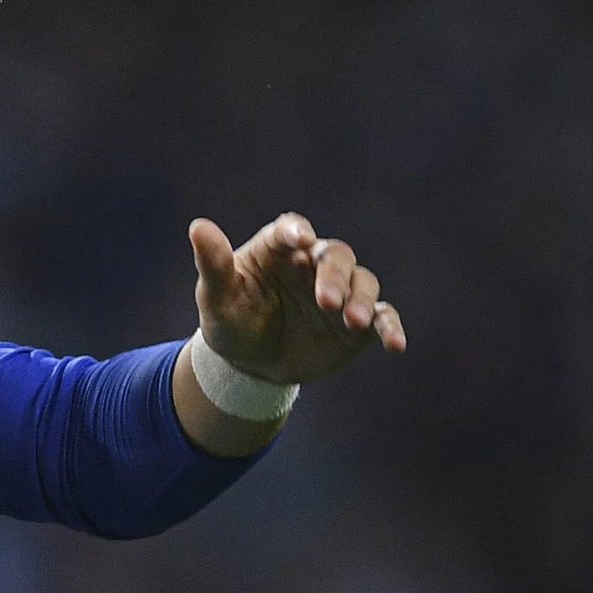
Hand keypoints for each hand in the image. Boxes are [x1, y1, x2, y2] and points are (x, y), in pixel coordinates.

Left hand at [187, 212, 406, 384]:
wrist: (250, 366)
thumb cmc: (230, 321)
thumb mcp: (216, 298)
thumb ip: (212, 264)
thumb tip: (198, 227)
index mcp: (277, 249)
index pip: (290, 229)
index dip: (296, 231)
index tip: (300, 239)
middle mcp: (313, 264)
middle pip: (335, 255)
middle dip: (334, 274)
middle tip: (326, 301)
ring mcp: (340, 292)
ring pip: (363, 281)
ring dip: (361, 299)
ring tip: (351, 321)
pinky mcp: (358, 323)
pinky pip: (382, 317)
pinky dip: (390, 326)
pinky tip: (394, 344)